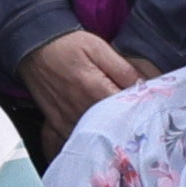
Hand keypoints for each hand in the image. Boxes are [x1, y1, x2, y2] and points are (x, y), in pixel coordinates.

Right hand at [19, 30, 142, 150]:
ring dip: (110, 136)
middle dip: (130, 126)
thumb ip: (124, 69)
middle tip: (143, 122)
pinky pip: (75, 140)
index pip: (128, 110)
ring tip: (124, 130)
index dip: (144, 111)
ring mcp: (67, 119)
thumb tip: (147, 87)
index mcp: (95, 90)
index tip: (154, 109)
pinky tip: (98, 138)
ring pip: (95, 138)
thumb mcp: (99, 48)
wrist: (32, 47)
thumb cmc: (67, 45)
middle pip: (114, 128)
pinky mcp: (57, 123)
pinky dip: (88, 141)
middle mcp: (80, 109)